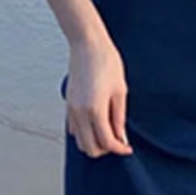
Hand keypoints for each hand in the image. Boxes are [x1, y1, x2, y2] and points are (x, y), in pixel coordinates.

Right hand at [64, 37, 132, 156]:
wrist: (87, 44)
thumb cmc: (106, 62)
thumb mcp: (120, 91)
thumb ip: (119, 117)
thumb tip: (121, 136)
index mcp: (95, 110)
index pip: (106, 142)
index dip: (119, 149)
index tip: (127, 148)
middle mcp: (80, 113)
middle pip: (90, 148)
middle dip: (105, 149)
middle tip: (117, 141)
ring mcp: (71, 109)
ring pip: (79, 141)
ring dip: (94, 142)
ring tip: (108, 133)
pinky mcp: (68, 104)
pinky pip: (74, 129)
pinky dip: (85, 133)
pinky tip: (96, 124)